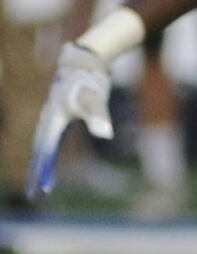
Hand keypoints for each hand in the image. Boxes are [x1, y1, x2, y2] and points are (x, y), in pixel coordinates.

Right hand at [27, 42, 115, 197]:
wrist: (85, 61)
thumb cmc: (90, 81)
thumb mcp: (95, 100)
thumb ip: (99, 116)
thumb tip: (105, 134)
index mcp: (53, 119)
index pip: (45, 150)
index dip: (43, 169)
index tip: (40, 189)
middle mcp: (49, 119)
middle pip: (39, 149)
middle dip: (36, 170)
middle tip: (34, 192)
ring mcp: (53, 116)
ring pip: (42, 143)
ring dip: (40, 162)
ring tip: (42, 182)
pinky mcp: (60, 114)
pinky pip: (50, 138)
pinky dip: (48, 152)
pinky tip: (49, 160)